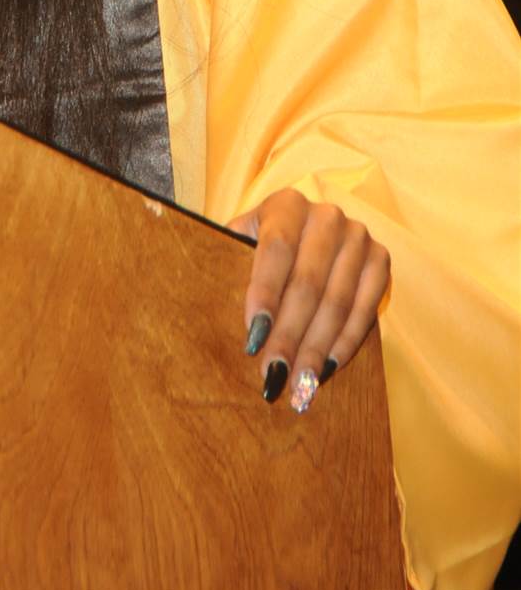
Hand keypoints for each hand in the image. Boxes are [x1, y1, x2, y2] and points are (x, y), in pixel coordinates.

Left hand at [226, 188, 391, 412]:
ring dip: (317, 349)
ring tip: (300, 384)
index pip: (276, 250)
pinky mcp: (380, 260)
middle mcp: (327, 215)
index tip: (252, 338)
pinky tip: (328, 369)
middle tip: (274, 374)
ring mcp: (358, 237)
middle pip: (307, 283)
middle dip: (289, 335)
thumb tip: (208, 304)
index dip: (264, 294)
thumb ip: (230, 260)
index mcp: (287, 204)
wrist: (312, 229)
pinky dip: (345, 343)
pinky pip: (365, 310)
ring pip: (337, 302)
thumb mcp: (245, 239)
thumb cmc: (267, 244)